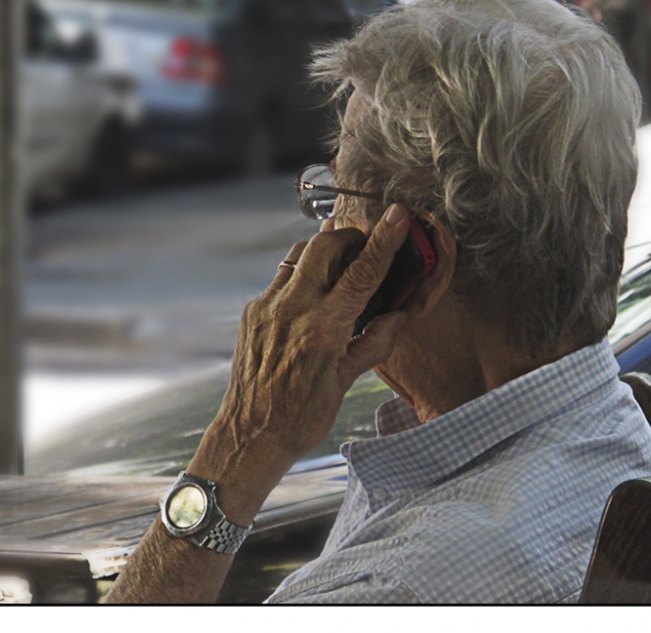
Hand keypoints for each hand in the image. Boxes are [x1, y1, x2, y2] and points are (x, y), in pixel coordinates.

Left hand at [187, 204, 412, 522]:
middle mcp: (293, 311)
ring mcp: (268, 308)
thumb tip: (401, 315)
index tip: (397, 215)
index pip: (361, 273)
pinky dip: (301, 274)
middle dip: (349, 237)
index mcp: (324, 330)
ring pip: (298, 256)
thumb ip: (375, 342)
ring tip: (339, 261)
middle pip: (324, 247)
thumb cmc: (301, 417)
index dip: (383, 241)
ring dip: (322, 251)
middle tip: (364, 242)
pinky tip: (311, 291)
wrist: (249, 436)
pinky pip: (280, 278)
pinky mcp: (252, 312)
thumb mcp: (346, 382)